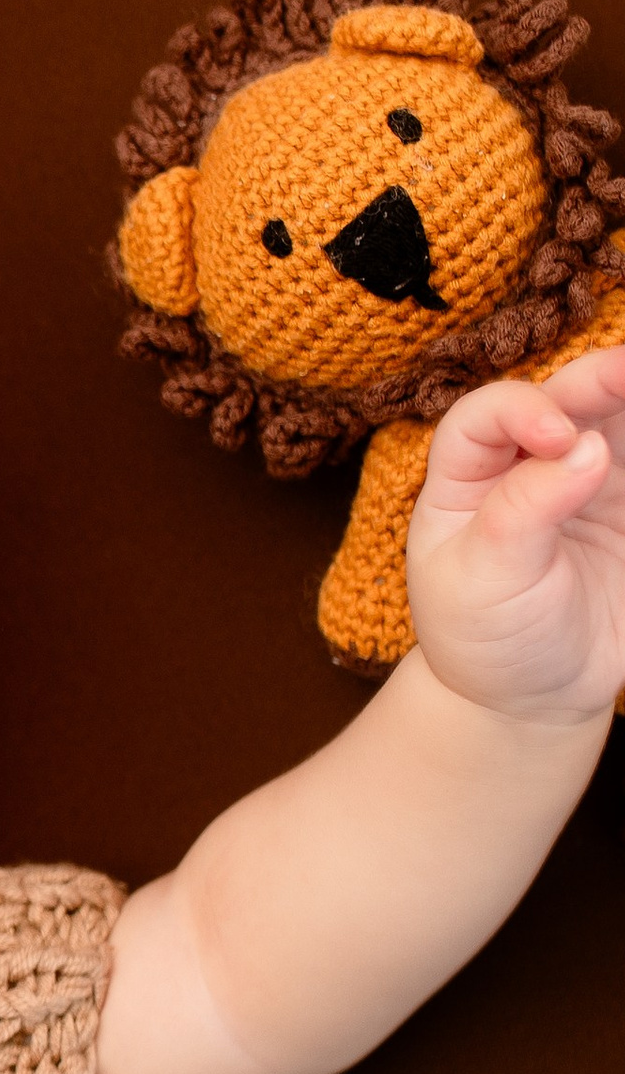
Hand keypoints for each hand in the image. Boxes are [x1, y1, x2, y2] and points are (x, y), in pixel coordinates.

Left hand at [406, 346, 624, 722]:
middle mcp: (525, 466)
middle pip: (563, 401)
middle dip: (597, 379)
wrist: (532, 694)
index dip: (520, 409)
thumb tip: (585, 447)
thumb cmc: (484, 635)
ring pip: (619, 421)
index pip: (484, 418)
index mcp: (464, 479)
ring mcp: (586, 481)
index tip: (555, 434)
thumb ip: (524, 511)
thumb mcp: (483, 579)